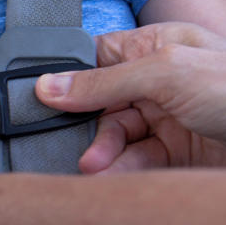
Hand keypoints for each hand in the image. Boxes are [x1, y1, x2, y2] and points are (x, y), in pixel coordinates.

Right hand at [36, 23, 225, 172]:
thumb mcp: (167, 73)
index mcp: (156, 47)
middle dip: (87, 127)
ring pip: (116, 137)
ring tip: (96, 168)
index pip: (96, 59)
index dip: (69, 80)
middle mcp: (161, 81)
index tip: (45, 102)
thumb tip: (48, 85)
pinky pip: (136, 162)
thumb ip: (104, 80)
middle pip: (101, 104)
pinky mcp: (180, 153)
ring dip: (102, 153)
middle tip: (79, 147)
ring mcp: (170, 118)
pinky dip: (122, 171)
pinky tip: (115, 177)